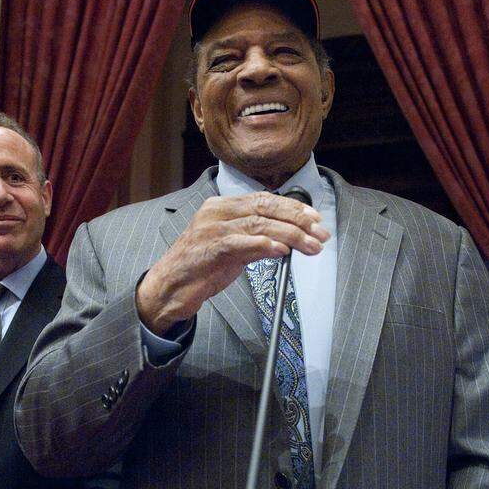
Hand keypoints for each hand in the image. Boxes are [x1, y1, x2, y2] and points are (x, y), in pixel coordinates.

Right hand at [136, 191, 328, 334]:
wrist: (168, 288)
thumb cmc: (200, 268)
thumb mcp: (232, 250)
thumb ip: (256, 240)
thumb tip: (286, 241)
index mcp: (222, 207)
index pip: (264, 199)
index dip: (293, 207)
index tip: (315, 218)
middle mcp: (216, 212)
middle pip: (265, 208)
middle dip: (297, 219)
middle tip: (320, 232)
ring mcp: (211, 229)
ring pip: (259, 224)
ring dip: (290, 235)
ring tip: (310, 246)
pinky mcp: (209, 249)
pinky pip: (241, 243)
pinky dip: (264, 245)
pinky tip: (282, 251)